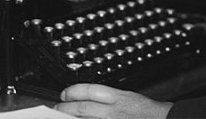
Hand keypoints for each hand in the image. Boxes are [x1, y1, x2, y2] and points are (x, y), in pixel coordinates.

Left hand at [55, 83, 171, 118]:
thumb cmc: (147, 113)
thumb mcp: (129, 97)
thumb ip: (109, 97)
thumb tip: (86, 99)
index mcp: (120, 98)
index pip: (91, 91)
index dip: (74, 91)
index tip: (65, 93)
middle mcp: (114, 112)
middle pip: (84, 108)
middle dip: (66, 108)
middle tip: (57, 107)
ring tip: (62, 118)